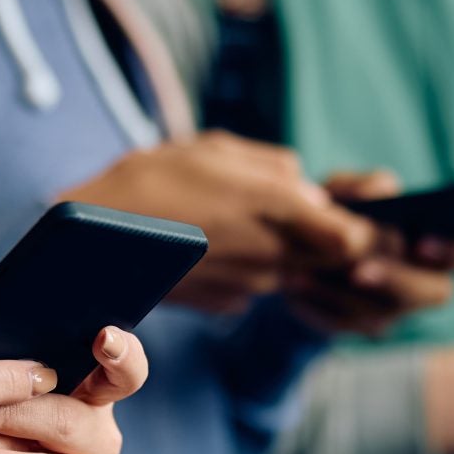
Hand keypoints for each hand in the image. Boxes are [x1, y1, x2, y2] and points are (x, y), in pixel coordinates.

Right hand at [61, 131, 374, 312]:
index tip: (346, 209)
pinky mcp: (226, 303)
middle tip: (283, 209)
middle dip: (320, 235)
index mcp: (277, 208)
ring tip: (229, 218)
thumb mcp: (219, 150)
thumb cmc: (152, 180)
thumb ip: (276, 169)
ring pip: (289, 267)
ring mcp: (250, 286)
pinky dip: (244, 265)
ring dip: (277, 247)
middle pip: (327, 256)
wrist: (92, 242)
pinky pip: (255, 283)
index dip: (361, 226)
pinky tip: (208, 244)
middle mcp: (273, 256)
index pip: (355, 236)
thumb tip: (309, 189)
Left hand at [284, 171, 453, 334]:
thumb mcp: (349, 190)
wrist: (300, 247)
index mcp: (440, 242)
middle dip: (398, 280)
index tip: (420, 243)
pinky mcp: (359, 326)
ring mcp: (395, 310)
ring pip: (384, 314)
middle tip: (359, 269)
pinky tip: (296, 283)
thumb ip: (366, 185)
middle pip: (438, 294)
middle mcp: (426, 282)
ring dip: (344, 293)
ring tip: (306, 271)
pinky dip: (317, 303)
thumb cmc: (342, 211)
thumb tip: (378, 193)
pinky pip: (345, 325)